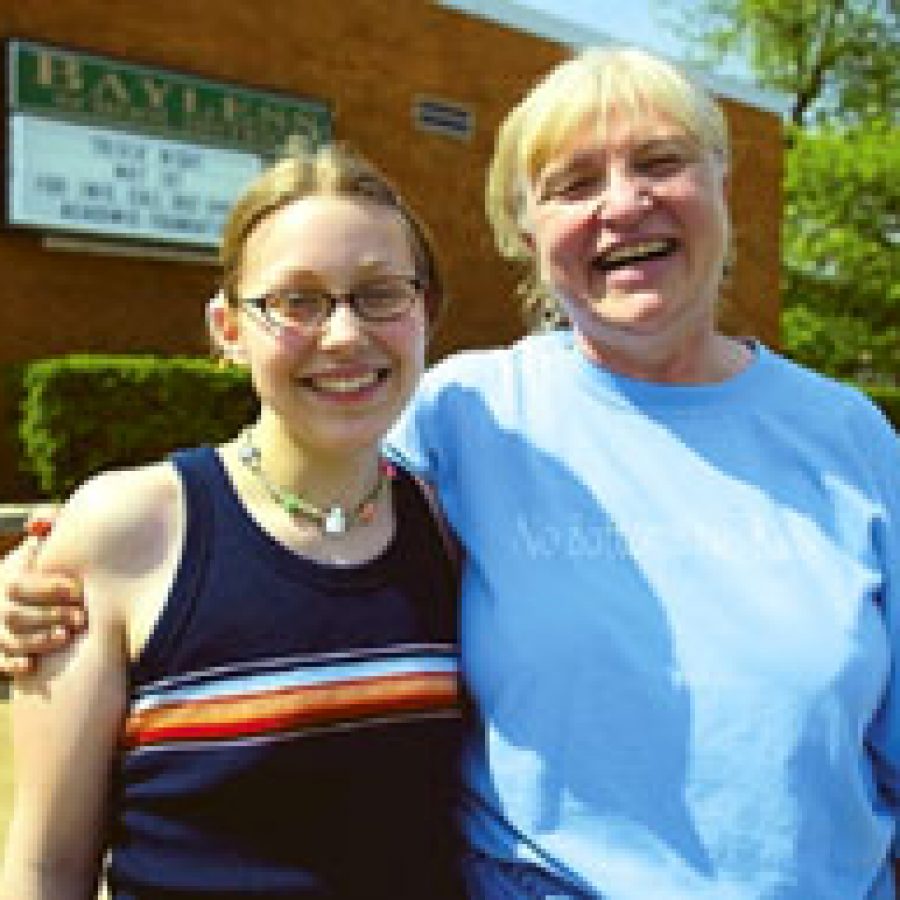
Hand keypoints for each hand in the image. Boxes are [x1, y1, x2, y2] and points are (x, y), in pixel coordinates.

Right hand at [0, 513, 85, 675]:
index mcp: (9, 579)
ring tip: (65, 637)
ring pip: (10, 639)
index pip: (22, 584)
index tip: (78, 590)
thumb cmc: (37, 570)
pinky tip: (32, 665)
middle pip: (16, 613)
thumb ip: (45, 528)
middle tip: (80, 618)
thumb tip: (38, 523)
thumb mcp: (36, 549)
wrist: (18, 599)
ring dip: (37, 640)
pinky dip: (12, 664)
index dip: (50, 587)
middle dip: (49, 615)